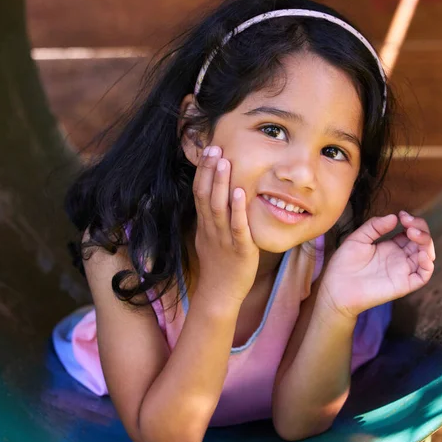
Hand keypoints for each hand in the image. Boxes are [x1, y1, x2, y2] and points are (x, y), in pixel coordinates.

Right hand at [192, 145, 259, 304]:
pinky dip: (238, 209)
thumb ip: (212, 219)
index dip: (203, 171)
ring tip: (224, 161)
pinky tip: (241, 192)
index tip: (209, 150)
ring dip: (221, 183)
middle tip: (214, 147)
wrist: (219, 294)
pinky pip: (238, 226)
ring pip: (219, 207)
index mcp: (205, 225)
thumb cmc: (218, 266)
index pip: (200, 192)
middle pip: (206, 194)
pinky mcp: (240, 248)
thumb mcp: (209, 238)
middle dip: (209, 170)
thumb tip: (214, 199)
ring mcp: (224, 238)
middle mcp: (211, 228)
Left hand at [318, 211, 435, 317]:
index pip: (411, 232)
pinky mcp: (404, 284)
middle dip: (420, 228)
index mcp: (391, 247)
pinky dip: (427, 264)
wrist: (336, 288)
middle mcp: (400, 258)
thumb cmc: (344, 265)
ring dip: (426, 242)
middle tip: (408, 222)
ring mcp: (403, 271)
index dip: (412, 221)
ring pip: (426, 255)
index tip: (402, 215)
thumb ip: (374, 227)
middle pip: (422, 241)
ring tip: (413, 233)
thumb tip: (394, 217)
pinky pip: (423, 276)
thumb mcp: (357, 239)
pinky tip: (420, 253)